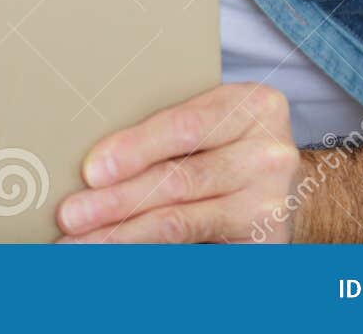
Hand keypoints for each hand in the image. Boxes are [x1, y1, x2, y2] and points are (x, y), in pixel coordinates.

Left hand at [55, 82, 300, 242]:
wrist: (292, 188)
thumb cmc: (232, 143)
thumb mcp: (214, 116)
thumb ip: (168, 128)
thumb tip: (91, 161)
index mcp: (254, 106)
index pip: (184, 128)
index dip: (134, 149)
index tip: (90, 170)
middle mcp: (269, 156)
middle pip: (179, 180)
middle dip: (116, 200)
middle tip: (70, 215)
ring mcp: (269, 206)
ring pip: (181, 222)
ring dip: (123, 234)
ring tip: (80, 242)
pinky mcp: (262, 246)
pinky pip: (194, 252)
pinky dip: (148, 255)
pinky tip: (116, 256)